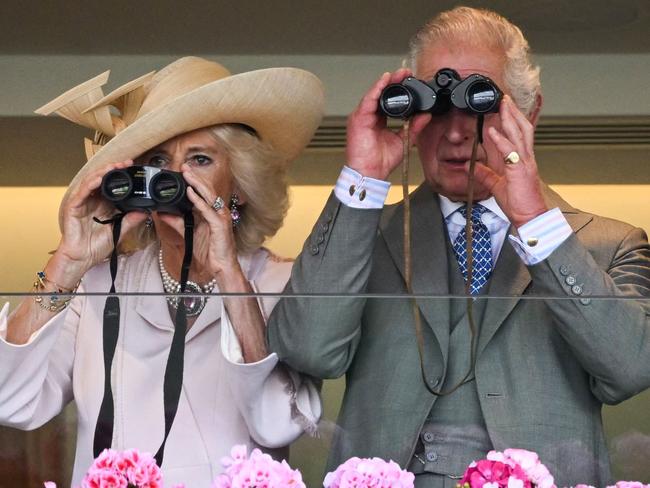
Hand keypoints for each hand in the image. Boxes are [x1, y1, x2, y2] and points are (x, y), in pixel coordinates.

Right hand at [52, 160, 146, 285]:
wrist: (82, 258)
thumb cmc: (96, 246)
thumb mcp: (119, 231)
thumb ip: (131, 220)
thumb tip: (146, 211)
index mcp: (103, 204)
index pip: (112, 185)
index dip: (122, 176)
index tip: (135, 170)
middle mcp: (93, 200)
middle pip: (102, 179)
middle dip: (114, 169)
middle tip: (128, 163)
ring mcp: (82, 202)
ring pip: (92, 181)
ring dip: (103, 172)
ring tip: (115, 166)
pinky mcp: (73, 206)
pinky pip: (82, 191)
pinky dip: (91, 183)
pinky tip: (99, 178)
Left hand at [181, 166, 240, 282]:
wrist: (220, 267)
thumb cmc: (209, 251)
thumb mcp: (189, 233)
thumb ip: (176, 222)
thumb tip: (161, 213)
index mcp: (212, 212)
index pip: (203, 192)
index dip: (194, 181)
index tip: (182, 171)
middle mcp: (218, 211)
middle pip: (207, 190)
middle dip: (195, 177)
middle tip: (183, 166)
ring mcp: (221, 217)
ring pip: (209, 196)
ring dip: (197, 183)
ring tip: (187, 173)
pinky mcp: (220, 225)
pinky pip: (207, 210)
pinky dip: (198, 200)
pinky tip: (190, 192)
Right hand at [346, 69, 431, 179]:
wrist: (370, 173)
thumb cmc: (381, 161)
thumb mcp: (403, 140)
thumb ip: (413, 127)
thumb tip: (426, 115)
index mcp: (379, 120)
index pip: (388, 100)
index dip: (399, 89)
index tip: (411, 81)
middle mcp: (370, 116)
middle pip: (381, 94)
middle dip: (393, 82)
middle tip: (406, 72)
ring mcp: (363, 116)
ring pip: (375, 93)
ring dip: (386, 82)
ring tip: (397, 74)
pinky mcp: (358, 118)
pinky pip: (368, 100)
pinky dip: (376, 89)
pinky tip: (384, 81)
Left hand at [473, 96, 547, 227]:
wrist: (530, 218)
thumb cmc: (518, 203)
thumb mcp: (496, 186)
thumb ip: (484, 174)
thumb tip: (469, 165)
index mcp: (522, 160)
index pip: (519, 134)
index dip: (512, 120)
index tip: (504, 108)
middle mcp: (526, 158)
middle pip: (522, 128)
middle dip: (513, 112)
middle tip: (504, 98)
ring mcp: (525, 163)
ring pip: (519, 135)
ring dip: (510, 118)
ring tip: (502, 105)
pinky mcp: (520, 171)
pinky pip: (510, 152)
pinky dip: (501, 140)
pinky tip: (493, 131)